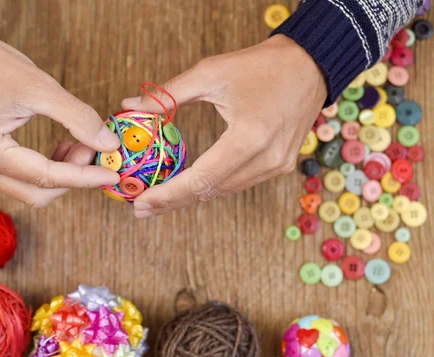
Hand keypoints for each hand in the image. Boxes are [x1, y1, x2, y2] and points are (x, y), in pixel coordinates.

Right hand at [0, 17, 119, 206]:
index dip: (85, 176)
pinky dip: (50, 169)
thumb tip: (110, 145)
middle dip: (73, 177)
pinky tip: (65, 147)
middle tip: (95, 149)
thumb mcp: (41, 88)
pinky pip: (25, 178)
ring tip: (82, 144)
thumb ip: (78, 118)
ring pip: (34, 189)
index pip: (47, 176)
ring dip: (63, 174)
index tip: (114, 174)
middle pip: (40, 193)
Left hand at [122, 35, 326, 217]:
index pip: (201, 178)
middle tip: (141, 208)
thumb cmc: (260, 65)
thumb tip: (130, 107)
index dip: (168, 194)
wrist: (310, 65)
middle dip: (173, 201)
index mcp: (249, 137)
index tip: (140, 203)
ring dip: (191, 197)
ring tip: (158, 200)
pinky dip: (211, 187)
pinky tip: (189, 187)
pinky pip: (238, 183)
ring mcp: (277, 165)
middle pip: (210, 192)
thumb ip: (168, 94)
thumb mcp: (210, 72)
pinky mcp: (280, 165)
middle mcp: (267, 159)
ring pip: (224, 191)